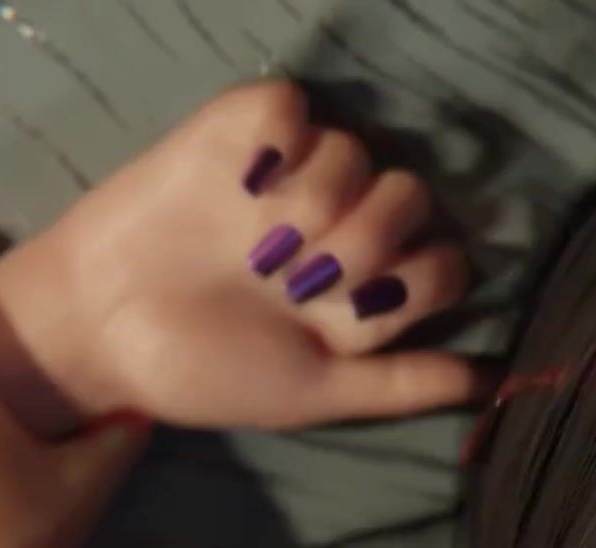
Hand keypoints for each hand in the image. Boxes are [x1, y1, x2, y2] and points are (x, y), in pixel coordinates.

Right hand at [0, 80, 483, 435]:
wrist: (100, 332)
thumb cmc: (205, 369)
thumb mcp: (310, 394)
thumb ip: (401, 385)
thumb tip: (495, 386)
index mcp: (366, 286)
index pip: (444, 262)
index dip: (413, 286)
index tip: (350, 318)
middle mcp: (339, 223)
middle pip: (412, 198)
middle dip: (368, 243)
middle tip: (301, 281)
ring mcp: (291, 175)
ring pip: (357, 152)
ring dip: (315, 203)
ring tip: (257, 247)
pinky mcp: (239, 133)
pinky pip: (292, 105)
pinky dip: (280, 138)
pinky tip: (247, 182)